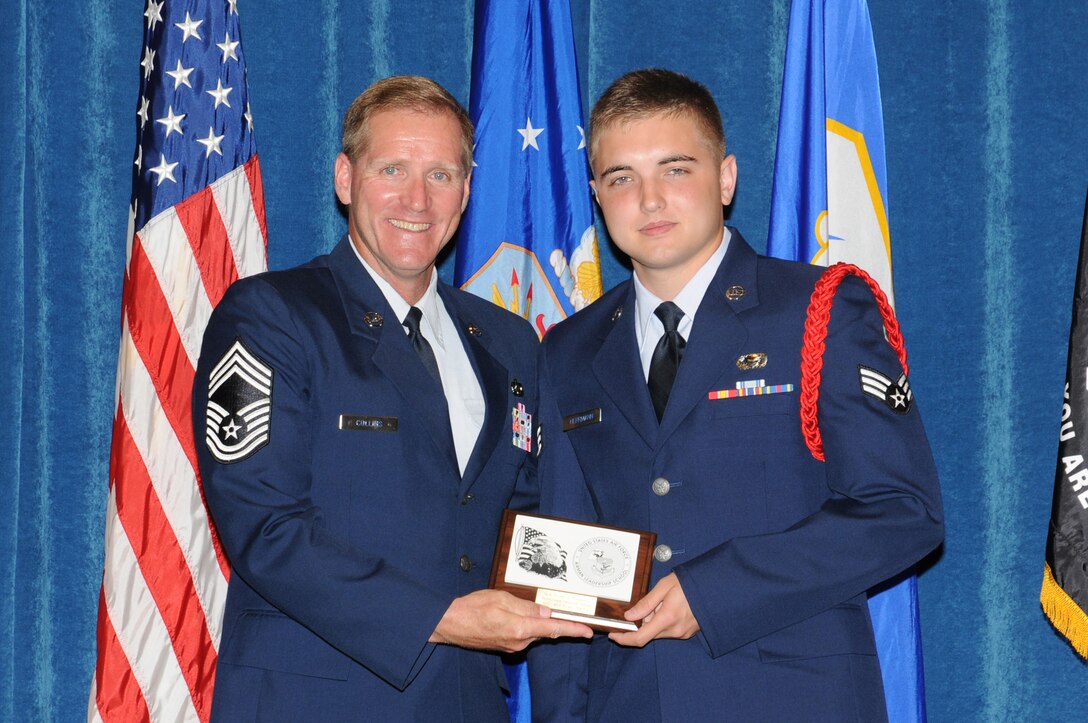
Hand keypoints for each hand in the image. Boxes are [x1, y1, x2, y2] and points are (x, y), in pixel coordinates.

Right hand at [429, 589, 592, 652]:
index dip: (573, 630)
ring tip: (524, 606)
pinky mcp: (505, 646)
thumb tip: (546, 612)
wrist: (450, 624)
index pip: (554, 629)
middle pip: (545, 630)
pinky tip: (516, 615)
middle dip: (553, 621)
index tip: (588, 631)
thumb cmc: (472, 608)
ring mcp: (512, 646)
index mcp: (520, 628)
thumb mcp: (501, 599)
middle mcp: (519, 641)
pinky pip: (523, 634)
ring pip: (533, 632)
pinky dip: (526, 625)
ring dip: (536, 621)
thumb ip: (526, 606)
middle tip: (563, 610)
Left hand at [608, 573, 698, 646]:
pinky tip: (671, 607)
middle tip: (649, 603)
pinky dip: (663, 621)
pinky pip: (669, 630)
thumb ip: (646, 603)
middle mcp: (675, 630)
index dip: (623, 639)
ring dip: (654, 620)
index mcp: (667, 618)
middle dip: (642, 622)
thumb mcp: (664, 586)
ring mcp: (683, 633)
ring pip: (658, 632)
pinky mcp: (688, 633)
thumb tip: (629, 616)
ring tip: (665, 601)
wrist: (714, 587)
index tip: (613, 634)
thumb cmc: (689, 583)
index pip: (640, 638)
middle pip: (648, 634)